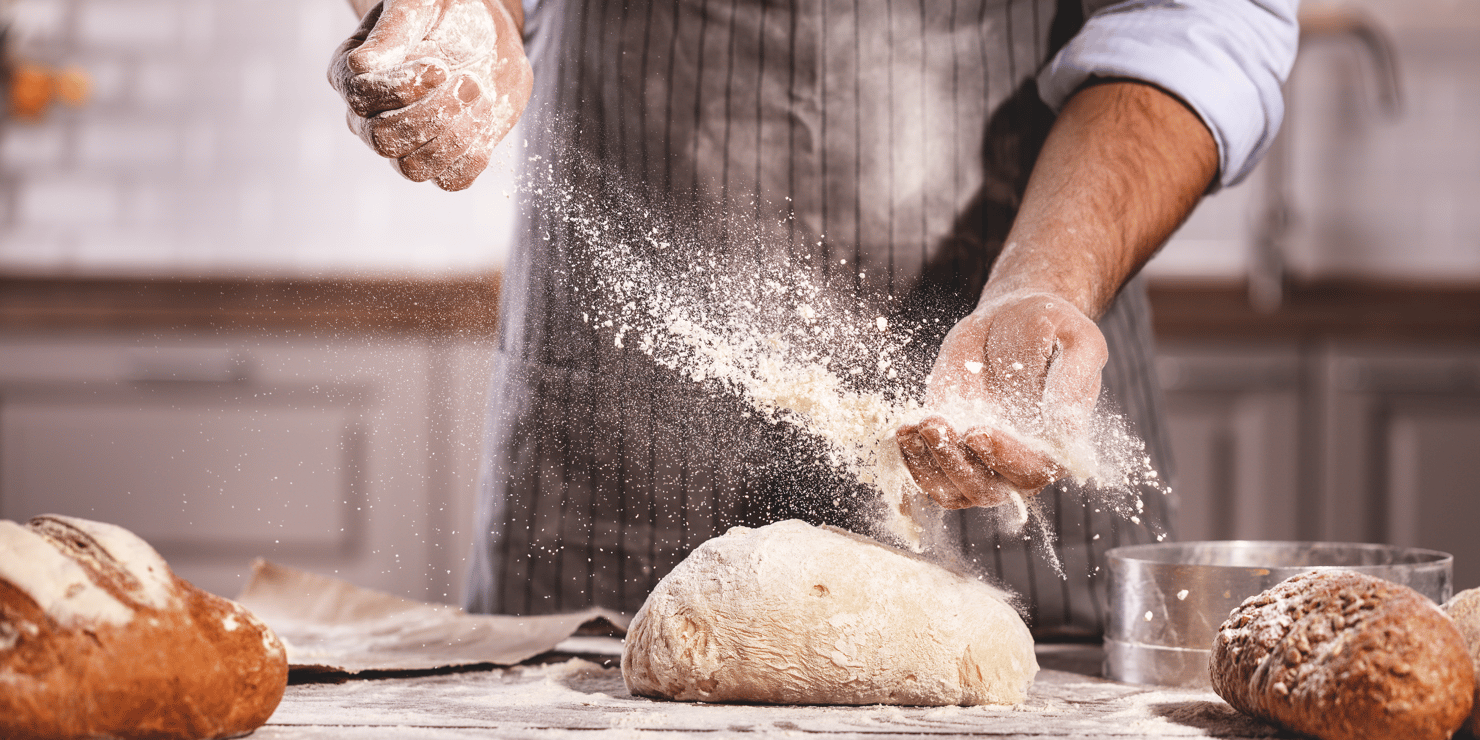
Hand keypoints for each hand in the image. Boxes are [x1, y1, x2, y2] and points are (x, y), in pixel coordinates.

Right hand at [328, 0, 532, 190]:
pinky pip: (452, 181)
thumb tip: (362, 65)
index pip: (361, 97)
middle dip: (433, 114)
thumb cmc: (446, 14)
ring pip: (413, 168)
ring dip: (455, 135)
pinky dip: (473, 154)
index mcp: (352, 76)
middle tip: (469, 82)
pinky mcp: (442, 163)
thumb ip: (393, 31)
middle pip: (383, 139)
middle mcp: (369, 118)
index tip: (440, 67)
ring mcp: (404, 146)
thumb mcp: (420, 8)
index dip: (402, 88)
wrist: (487, 37)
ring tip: (480, 95)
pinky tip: (483, 118)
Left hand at [896, 292, 1107, 508]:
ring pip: (952, 490)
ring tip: (915, 426)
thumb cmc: (1052, 327)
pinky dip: (911, 459)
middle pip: (987, 490)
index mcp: (1056, 445)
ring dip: (929, 466)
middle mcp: (1018, 461)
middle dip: (956, 464)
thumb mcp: (1077, 342)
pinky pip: (927, 473)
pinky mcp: (949, 445)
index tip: (977, 432)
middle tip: (936, 425)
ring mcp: (980, 458)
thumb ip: (1073, 383)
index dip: (1003, 458)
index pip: (1032, 470)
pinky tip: (904, 430)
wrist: (1013, 315)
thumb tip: (1066, 430)